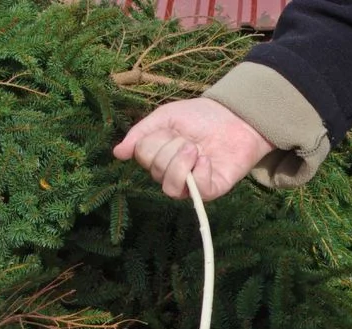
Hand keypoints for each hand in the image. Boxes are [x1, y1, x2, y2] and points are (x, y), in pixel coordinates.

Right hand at [113, 98, 274, 200]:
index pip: (142, 157)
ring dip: (180, 164)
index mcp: (159, 157)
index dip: (153, 142)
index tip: (170, 130)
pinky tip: (206, 159)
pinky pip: (197, 191)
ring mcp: (192, 184)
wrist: (234, 115)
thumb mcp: (165, 118)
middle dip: (169, 149)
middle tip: (188, 138)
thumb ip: (141, 134)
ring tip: (195, 149)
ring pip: (171, 188)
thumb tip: (117, 154)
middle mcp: (172, 173)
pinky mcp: (212, 189)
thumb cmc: (201, 116)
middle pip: (155, 171)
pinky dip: (199, 173)